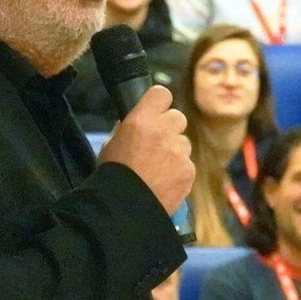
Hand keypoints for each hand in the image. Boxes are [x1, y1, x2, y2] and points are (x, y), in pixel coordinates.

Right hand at [96, 84, 193, 214]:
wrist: (126, 206)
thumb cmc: (113, 174)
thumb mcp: (110, 144)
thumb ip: (126, 129)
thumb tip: (135, 124)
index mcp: (142, 118)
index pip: (161, 93)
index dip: (158, 103)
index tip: (155, 112)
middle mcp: (165, 129)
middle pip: (177, 117)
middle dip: (169, 128)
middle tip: (157, 144)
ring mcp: (180, 150)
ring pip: (184, 142)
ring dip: (175, 151)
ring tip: (159, 169)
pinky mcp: (189, 170)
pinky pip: (187, 164)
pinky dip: (179, 171)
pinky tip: (165, 182)